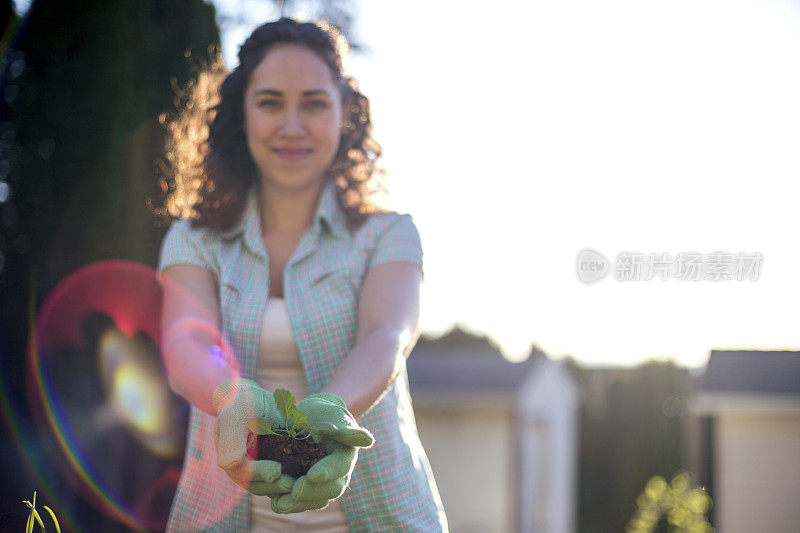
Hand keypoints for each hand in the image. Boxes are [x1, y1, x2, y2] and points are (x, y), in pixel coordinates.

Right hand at [212, 379, 293, 496]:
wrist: (255, 398)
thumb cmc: (242, 403)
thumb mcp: (235, 415)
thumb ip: (231, 439)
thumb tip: (230, 464)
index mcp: (231, 459)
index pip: (244, 473)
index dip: (260, 474)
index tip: (277, 471)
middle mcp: (244, 468)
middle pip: (258, 484)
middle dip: (275, 485)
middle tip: (292, 483)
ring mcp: (260, 467)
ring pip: (271, 484)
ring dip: (285, 485)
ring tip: (301, 481)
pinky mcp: (275, 463)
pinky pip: (283, 475)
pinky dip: (294, 476)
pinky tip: (308, 473)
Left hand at [270, 393, 373, 512]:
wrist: (311, 419)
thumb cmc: (323, 413)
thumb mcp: (331, 413)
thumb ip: (345, 428)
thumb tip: (368, 439)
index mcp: (346, 454)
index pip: (341, 466)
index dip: (329, 472)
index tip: (313, 474)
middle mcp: (337, 474)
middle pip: (331, 489)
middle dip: (312, 492)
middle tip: (294, 490)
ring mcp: (323, 484)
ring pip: (315, 501)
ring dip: (298, 504)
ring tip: (280, 503)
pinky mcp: (306, 488)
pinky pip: (300, 502)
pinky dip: (288, 503)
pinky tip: (274, 501)